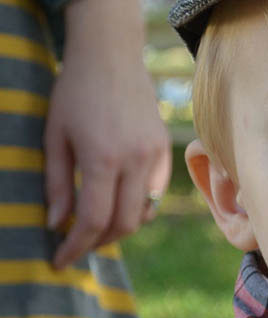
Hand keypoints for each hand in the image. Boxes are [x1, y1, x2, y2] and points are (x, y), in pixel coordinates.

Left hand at [44, 0, 170, 268]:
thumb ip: (56, 183)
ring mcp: (155, 156)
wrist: (111, 56)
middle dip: (97, 243)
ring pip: (142, 213)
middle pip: (123, 224)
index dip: (75, 247)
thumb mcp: (54, 137)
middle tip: (74, 248)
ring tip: (94, 228)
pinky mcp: (164, 150)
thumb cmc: (73, 93)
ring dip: (118, 227)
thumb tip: (56, 223)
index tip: (59, 261)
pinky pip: (152, 193)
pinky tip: (116, 201)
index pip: (93, 220)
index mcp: (103, 159)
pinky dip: (135, 207)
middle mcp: (135, 162)